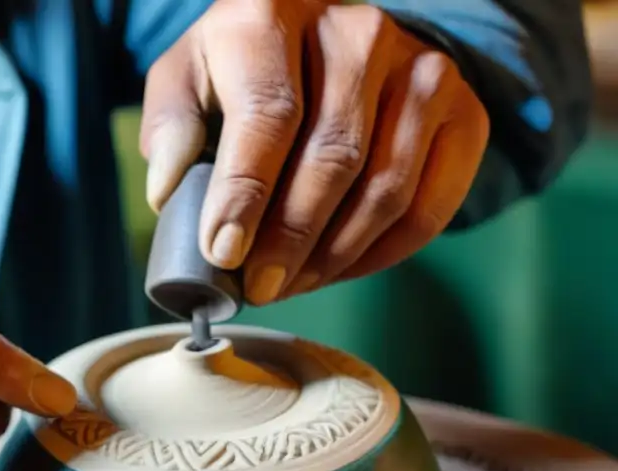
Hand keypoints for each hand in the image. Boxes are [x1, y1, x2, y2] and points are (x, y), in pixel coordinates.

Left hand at [141, 0, 490, 303]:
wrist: (333, 42)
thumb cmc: (245, 73)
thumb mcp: (190, 79)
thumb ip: (171, 125)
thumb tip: (166, 189)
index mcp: (276, 12)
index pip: (268, 114)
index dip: (246, 193)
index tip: (224, 251)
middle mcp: (358, 30)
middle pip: (332, 158)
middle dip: (289, 239)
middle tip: (258, 285)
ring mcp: (421, 67)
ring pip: (385, 189)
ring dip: (333, 255)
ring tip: (291, 283)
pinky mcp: (462, 111)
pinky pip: (429, 206)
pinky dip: (381, 254)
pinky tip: (338, 268)